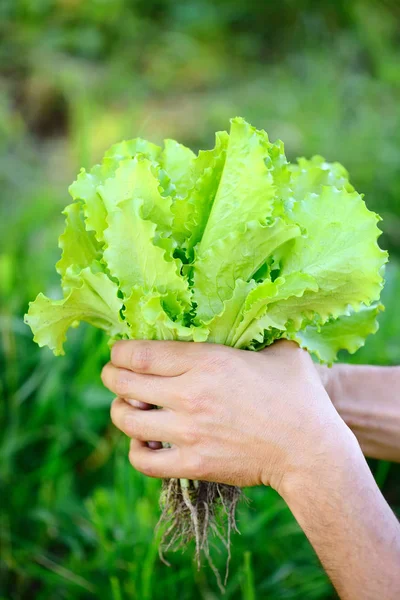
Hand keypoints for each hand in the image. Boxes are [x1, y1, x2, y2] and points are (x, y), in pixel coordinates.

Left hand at [101, 340, 353, 493]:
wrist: (311, 451)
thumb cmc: (300, 396)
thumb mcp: (281, 350)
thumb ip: (256, 332)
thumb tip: (248, 314)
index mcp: (207, 361)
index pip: (139, 353)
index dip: (120, 351)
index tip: (119, 351)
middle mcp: (189, 394)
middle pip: (123, 383)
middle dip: (112, 376)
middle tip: (115, 375)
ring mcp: (188, 432)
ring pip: (127, 420)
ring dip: (120, 411)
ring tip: (128, 408)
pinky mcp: (193, 463)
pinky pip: (143, 460)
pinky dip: (136, 450)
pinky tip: (146, 442)